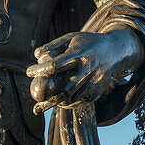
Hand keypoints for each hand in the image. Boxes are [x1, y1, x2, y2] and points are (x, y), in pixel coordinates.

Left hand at [27, 28, 142, 112]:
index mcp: (80, 54)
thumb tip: (36, 56)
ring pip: (71, 98)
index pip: (56, 65)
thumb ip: (53, 45)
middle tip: (34, 106)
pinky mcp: (97, 92)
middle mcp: (88, 69)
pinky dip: (67, 104)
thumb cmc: (88, 43)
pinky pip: (79, 102)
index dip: (40, 70)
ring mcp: (94, 82)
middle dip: (47, 99)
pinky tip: (58, 103)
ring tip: (43, 105)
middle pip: (64, 89)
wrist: (116, 52)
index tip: (28, 72)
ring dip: (55, 103)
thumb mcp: (72, 38)